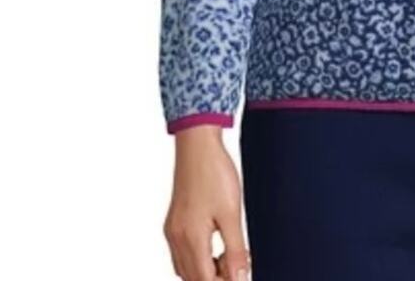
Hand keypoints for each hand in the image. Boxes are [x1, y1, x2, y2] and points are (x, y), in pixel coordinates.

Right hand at [163, 125, 250, 280]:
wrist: (198, 146)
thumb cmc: (215, 174)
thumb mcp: (232, 214)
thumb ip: (235, 250)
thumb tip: (240, 277)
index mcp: (190, 239)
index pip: (205, 280)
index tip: (242, 274)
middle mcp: (177, 238)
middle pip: (193, 277)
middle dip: (216, 278)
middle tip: (240, 265)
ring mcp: (172, 230)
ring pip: (186, 267)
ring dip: (206, 270)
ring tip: (230, 256)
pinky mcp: (174, 221)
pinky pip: (182, 252)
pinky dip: (198, 257)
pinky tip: (214, 246)